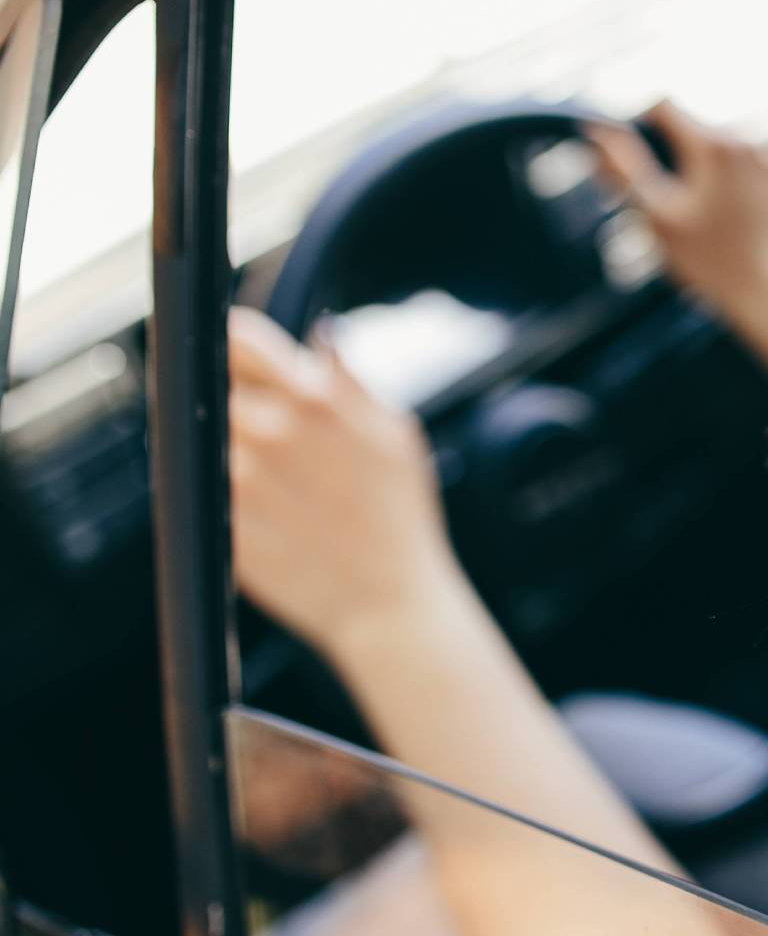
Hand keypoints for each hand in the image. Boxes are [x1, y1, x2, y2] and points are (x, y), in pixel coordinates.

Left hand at [228, 306, 466, 664]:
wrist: (388, 602)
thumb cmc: (401, 519)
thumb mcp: (397, 433)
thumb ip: (349, 380)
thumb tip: (319, 334)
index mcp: (313, 402)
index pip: (236, 337)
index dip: (236, 342)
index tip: (240, 353)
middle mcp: (267, 435)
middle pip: (211, 385)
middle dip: (234, 396)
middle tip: (266, 424)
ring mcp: (236, 483)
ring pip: (199, 438)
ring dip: (225, 445)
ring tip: (271, 474)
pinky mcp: (218, 524)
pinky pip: (200, 490)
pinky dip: (221, 489)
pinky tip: (267, 509)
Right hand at [587, 100, 767, 378]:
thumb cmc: (711, 263)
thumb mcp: (656, 217)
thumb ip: (623, 169)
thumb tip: (596, 132)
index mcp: (710, 143)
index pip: (663, 106)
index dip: (643, 123)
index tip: (639, 151)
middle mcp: (748, 140)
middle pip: (700, 129)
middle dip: (685, 156)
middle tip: (681, 205)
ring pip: (735, 147)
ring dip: (721, 168)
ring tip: (718, 216)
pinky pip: (767, 167)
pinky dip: (755, 183)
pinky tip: (750, 216)